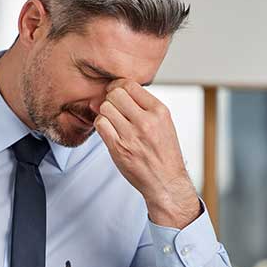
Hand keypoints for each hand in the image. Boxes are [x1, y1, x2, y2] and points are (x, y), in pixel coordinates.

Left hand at [94, 79, 200, 228]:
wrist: (165, 181)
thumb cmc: (163, 152)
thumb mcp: (163, 123)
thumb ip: (142, 106)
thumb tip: (112, 91)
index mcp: (159, 111)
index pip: (130, 85)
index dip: (118, 87)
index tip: (116, 93)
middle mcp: (146, 121)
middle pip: (115, 94)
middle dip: (111, 99)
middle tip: (113, 108)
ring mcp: (131, 135)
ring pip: (105, 108)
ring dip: (105, 112)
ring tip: (113, 121)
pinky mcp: (119, 148)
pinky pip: (100, 124)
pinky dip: (101, 125)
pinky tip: (109, 130)